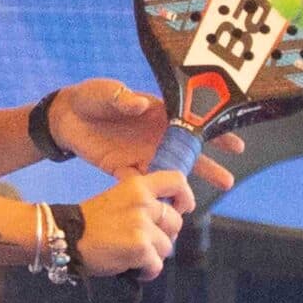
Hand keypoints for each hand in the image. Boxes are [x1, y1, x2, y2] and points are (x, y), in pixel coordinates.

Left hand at [47, 78, 244, 192]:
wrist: (66, 116)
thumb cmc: (91, 97)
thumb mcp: (106, 92)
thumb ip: (122, 98)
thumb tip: (138, 105)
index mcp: (158, 114)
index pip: (192, 122)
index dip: (215, 133)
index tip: (236, 146)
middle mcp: (155, 137)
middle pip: (187, 154)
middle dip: (208, 167)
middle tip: (228, 182)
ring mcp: (140, 154)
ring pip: (168, 174)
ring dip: (182, 189)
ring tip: (194, 205)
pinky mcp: (122, 169)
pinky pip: (141, 185)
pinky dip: (151, 197)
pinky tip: (163, 210)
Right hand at [76, 170, 194, 279]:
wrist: (64, 236)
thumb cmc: (89, 221)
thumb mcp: (117, 198)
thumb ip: (142, 202)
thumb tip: (168, 217)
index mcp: (137, 186)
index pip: (177, 180)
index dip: (185, 197)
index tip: (182, 209)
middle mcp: (143, 203)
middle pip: (175, 222)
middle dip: (164, 236)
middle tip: (144, 242)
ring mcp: (142, 226)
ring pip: (167, 247)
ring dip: (153, 256)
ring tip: (133, 256)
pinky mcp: (140, 248)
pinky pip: (157, 265)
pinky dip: (147, 271)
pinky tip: (132, 268)